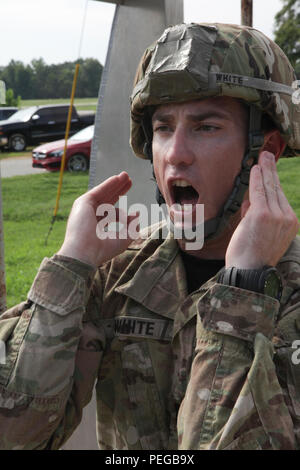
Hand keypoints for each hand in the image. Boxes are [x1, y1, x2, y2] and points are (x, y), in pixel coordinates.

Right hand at [57, 172, 138, 266]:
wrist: (84, 252)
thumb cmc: (101, 250)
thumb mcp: (122, 239)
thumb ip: (132, 227)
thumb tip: (137, 213)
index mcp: (96, 228)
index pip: (111, 215)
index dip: (124, 214)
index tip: (136, 213)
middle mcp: (89, 217)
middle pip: (107, 200)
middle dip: (119, 190)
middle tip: (129, 181)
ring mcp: (85, 209)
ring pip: (103, 193)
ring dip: (115, 184)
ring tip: (126, 176)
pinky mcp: (83, 203)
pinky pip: (98, 191)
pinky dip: (108, 184)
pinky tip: (117, 178)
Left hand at [225, 151, 298, 268]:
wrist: (249, 273)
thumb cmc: (250, 257)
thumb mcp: (258, 234)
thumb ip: (254, 215)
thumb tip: (249, 200)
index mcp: (289, 224)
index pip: (280, 198)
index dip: (274, 182)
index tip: (270, 171)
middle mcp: (286, 218)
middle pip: (277, 190)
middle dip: (271, 171)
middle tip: (267, 155)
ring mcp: (276, 216)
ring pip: (269, 188)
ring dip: (265, 170)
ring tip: (262, 157)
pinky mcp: (262, 214)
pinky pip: (259, 192)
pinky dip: (257, 178)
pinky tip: (255, 168)